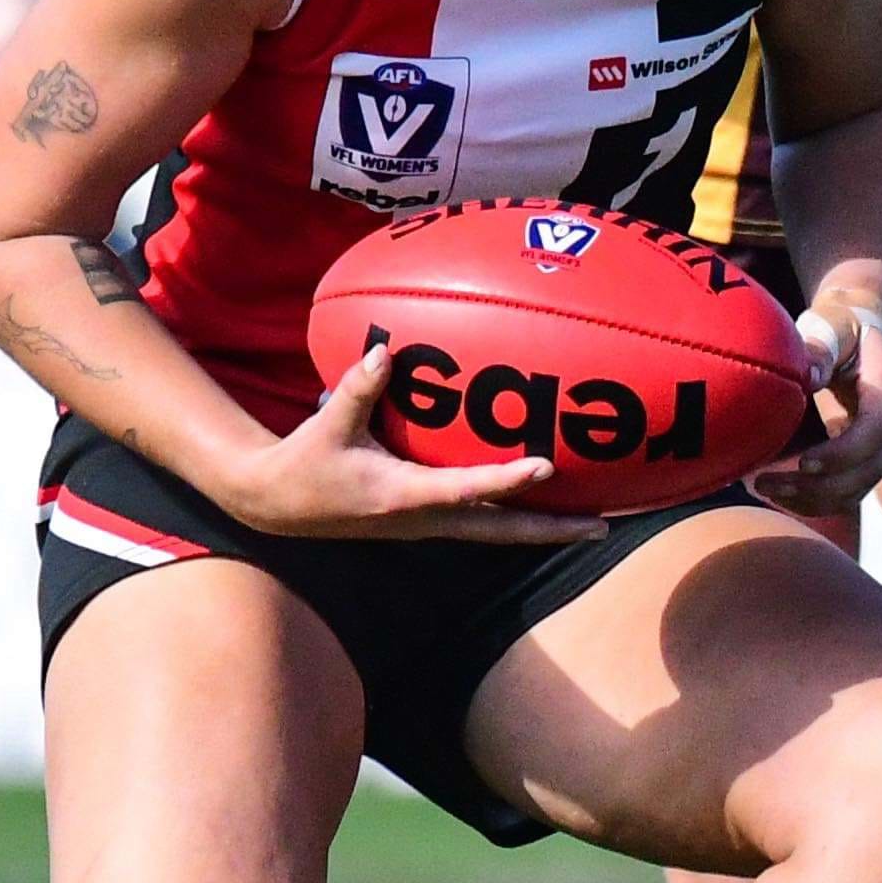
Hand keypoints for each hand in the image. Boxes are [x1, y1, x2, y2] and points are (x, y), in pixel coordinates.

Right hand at [221, 345, 581, 544]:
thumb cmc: (305, 463)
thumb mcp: (327, 425)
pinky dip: (514, 514)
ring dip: (542, 529)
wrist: (279, 505)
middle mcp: (425, 520)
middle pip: (501, 531)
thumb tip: (384, 350)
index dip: (507, 481)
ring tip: (591, 523)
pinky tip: (542, 503)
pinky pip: (481, 520)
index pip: (466, 490)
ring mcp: (428, 526)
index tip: (547, 467)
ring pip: (497, 532)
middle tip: (602, 529)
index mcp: (403, 498)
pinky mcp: (426, 522)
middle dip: (552, 530)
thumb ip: (357, 388)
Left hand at [750, 298, 881, 515]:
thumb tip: (808, 376)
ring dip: (812, 498)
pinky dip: (816, 501)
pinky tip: (780, 495)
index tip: (803, 463)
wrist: (862, 331)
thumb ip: (821, 345)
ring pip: (859, 487)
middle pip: (869, 468)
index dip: (844, 453)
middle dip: (818, 485)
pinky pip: (850, 492)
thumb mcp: (832, 324)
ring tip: (764, 489)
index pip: (878, 429)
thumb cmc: (841, 325)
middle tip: (765, 483)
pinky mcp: (871, 459)